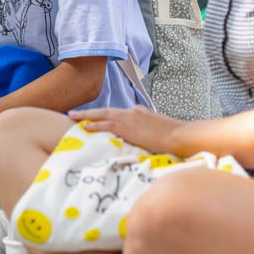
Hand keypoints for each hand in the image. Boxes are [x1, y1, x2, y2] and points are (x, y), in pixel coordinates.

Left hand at [68, 105, 184, 154]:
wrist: (181, 136)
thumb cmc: (176, 138)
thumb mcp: (161, 133)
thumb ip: (151, 134)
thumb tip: (147, 142)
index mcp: (141, 112)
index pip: (120, 114)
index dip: (106, 117)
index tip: (96, 118)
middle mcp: (134, 112)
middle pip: (107, 111)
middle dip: (91, 112)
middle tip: (75, 113)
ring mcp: (130, 117)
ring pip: (103, 114)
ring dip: (87, 115)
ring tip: (73, 117)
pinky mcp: (129, 126)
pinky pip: (107, 124)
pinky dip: (94, 124)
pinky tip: (84, 126)